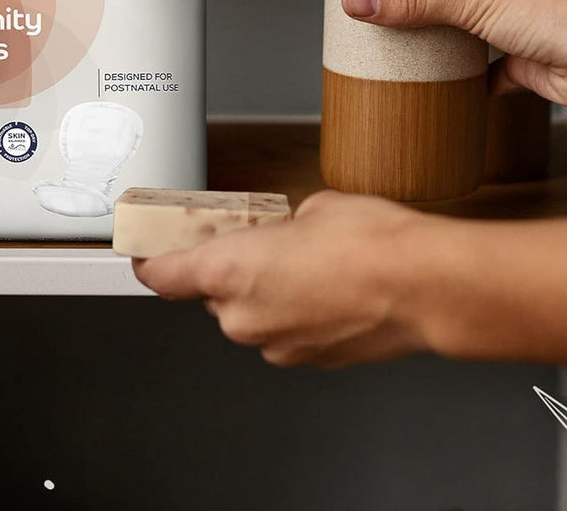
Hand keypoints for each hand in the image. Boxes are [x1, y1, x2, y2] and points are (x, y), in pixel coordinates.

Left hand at [132, 191, 431, 367]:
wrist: (422, 286)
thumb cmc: (371, 243)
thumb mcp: (315, 207)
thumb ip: (284, 226)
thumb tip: (293, 233)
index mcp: (229, 271)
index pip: (164, 275)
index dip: (149, 261)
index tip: (144, 252)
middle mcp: (243, 317)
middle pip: (215, 293)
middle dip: (234, 267)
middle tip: (264, 240)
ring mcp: (276, 345)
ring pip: (253, 314)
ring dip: (269, 291)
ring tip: (312, 262)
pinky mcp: (308, 361)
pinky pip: (286, 330)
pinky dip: (299, 311)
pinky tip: (332, 287)